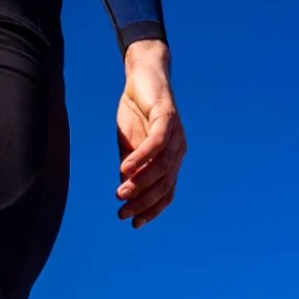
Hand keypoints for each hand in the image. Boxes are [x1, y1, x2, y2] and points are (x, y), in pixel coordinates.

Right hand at [116, 39, 183, 227]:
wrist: (141, 75)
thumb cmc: (136, 111)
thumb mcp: (129, 145)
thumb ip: (130, 167)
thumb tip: (124, 191)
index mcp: (171, 160)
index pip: (166, 192)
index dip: (151, 210)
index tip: (133, 224)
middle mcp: (178, 150)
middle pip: (165, 184)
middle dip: (143, 202)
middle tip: (122, 212)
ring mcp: (175, 135)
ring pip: (162, 167)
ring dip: (141, 183)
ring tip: (121, 193)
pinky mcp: (167, 118)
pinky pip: (156, 144)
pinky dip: (142, 158)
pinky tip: (125, 169)